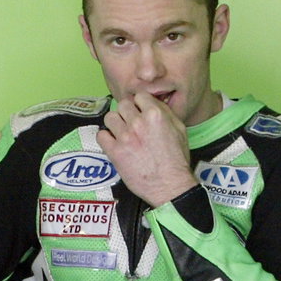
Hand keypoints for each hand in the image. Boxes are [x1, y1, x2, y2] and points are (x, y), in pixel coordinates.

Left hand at [97, 92, 197, 206]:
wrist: (169, 184)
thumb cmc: (176, 160)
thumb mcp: (179, 129)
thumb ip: (165, 113)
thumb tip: (152, 104)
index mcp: (155, 115)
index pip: (139, 96)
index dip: (139, 104)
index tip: (139, 111)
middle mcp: (138, 123)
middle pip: (123, 105)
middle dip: (126, 112)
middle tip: (130, 122)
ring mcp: (124, 137)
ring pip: (110, 117)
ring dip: (115, 123)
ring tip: (121, 132)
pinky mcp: (114, 151)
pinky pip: (101, 135)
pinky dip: (105, 138)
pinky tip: (113, 143)